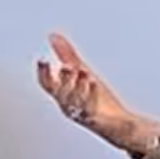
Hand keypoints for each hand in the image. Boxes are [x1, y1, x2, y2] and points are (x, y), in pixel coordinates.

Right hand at [36, 33, 142, 153]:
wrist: (116, 122)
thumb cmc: (97, 99)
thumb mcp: (80, 72)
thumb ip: (66, 54)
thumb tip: (54, 36)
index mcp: (63, 94)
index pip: (47, 85)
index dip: (43, 73)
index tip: (43, 60)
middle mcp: (69, 104)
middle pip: (60, 93)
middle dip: (64, 79)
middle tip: (68, 66)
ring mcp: (81, 112)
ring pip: (74, 100)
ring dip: (78, 85)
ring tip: (83, 71)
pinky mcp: (94, 118)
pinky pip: (90, 107)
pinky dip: (92, 94)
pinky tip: (94, 83)